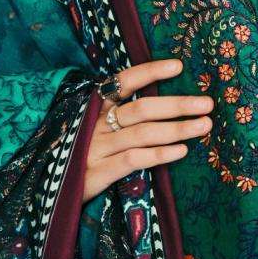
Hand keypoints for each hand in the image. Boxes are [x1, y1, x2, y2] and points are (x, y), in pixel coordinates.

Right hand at [81, 57, 212, 203]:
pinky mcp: (96, 173)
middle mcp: (94, 124)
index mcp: (95, 108)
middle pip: (141, 109)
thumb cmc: (83, 154)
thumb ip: (123, 116)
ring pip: (142, 133)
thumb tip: (169, 105)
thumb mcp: (96, 129)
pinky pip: (133, 160)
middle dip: (177, 105)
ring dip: (177, 128)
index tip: (178, 66)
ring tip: (204, 126)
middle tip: (207, 104)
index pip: (123, 82)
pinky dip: (159, 154)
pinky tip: (181, 151)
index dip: (149, 72)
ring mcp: (94, 148)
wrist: (50, 191)